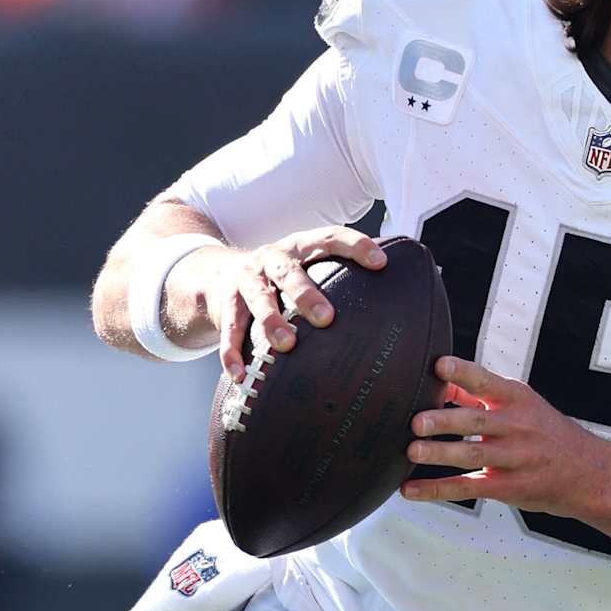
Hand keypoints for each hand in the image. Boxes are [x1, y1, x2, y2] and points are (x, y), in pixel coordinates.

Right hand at [182, 228, 387, 378]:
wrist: (215, 273)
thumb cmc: (279, 278)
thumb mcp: (305, 267)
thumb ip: (338, 278)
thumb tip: (395, 301)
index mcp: (299, 247)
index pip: (329, 237)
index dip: (355, 246)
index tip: (380, 263)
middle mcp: (271, 258)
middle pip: (289, 271)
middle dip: (306, 294)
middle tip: (327, 318)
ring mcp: (246, 279)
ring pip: (257, 297)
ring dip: (271, 320)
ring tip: (285, 345)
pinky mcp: (225, 303)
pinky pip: (228, 328)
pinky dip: (232, 351)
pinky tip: (240, 373)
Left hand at [401, 356, 610, 539]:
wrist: (589, 474)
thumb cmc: (548, 435)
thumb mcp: (523, 405)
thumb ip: (481, 394)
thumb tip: (442, 380)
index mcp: (519, 399)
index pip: (487, 382)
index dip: (463, 373)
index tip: (439, 365)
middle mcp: (518, 427)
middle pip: (477, 422)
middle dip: (446, 421)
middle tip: (417, 422)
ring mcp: (514, 459)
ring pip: (473, 455)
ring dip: (441, 453)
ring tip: (412, 451)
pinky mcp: (508, 487)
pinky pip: (468, 488)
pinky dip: (436, 490)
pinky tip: (410, 490)